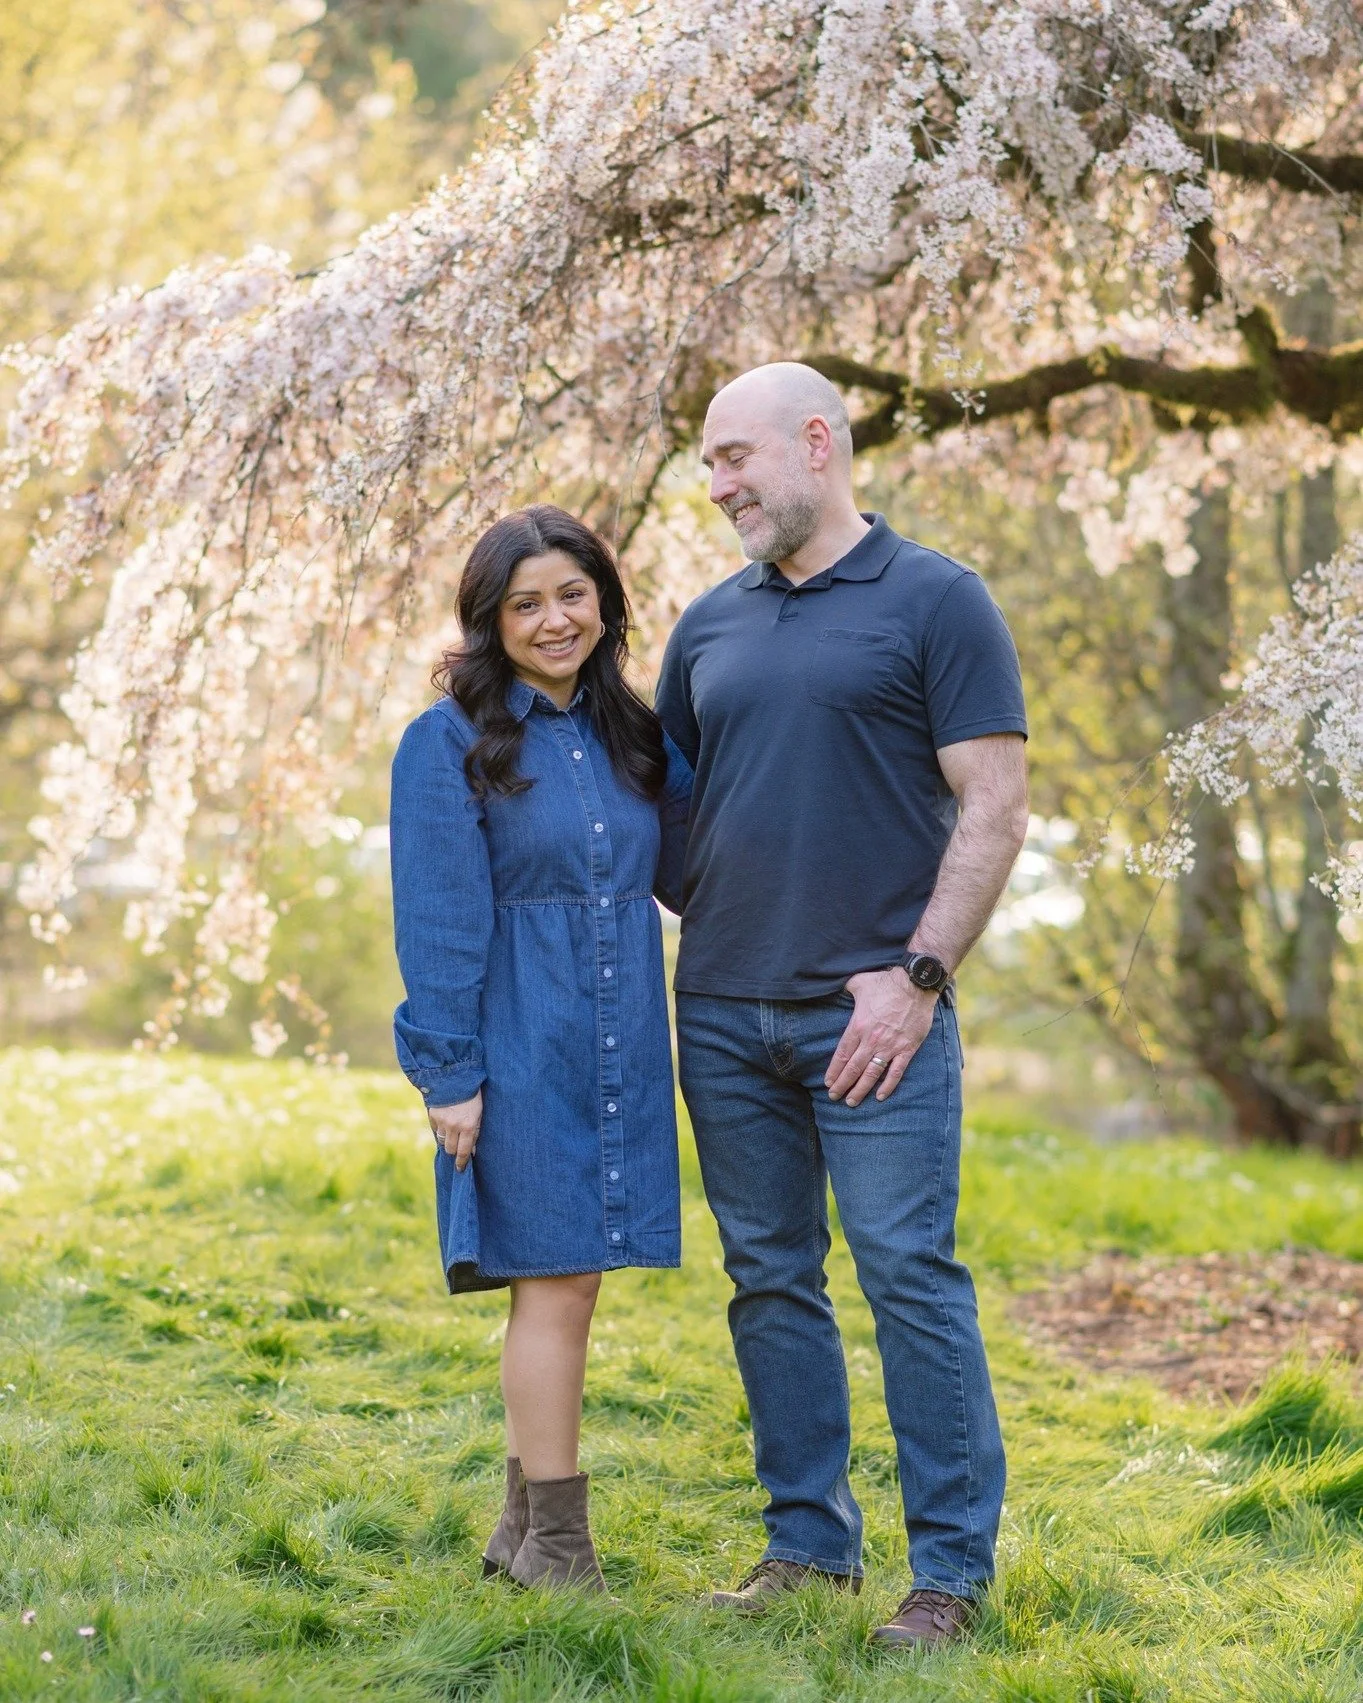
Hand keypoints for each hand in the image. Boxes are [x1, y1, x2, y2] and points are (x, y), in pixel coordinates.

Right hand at [429, 1090, 482, 1170]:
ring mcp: (442, 1121)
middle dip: (454, 1151)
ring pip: (443, 1141)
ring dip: (448, 1140)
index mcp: (468, 1126)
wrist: (455, 1077)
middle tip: (458, 1148)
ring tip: (453, 1134)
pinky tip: (445, 1124)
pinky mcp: (433, 1115)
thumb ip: (475, 1131)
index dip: (462, 1162)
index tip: (460, 1169)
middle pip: (451, 1149)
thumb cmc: (472, 1094)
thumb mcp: (479, 1112)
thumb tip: (473, 1149)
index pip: (463, 1152)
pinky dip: (440, 1130)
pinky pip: (436, 1130)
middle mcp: (453, 1126)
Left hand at [825, 969, 937, 1106]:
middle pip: (853, 1068)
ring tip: (851, 1102)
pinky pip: (896, 1072)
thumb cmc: (885, 982)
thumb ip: (844, 988)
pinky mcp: (907, 1048)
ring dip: (860, 1090)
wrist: (916, 984)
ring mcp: (890, 1046)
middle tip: (834, 1097)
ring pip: (872, 1074)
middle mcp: (872, 1039)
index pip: (842, 1054)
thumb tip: (832, 983)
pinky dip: (888, 1086)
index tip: (828, 1083)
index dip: (834, 1071)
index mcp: (858, 1026)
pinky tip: (879, 1097)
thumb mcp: (858, 982)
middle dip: (842, 1085)